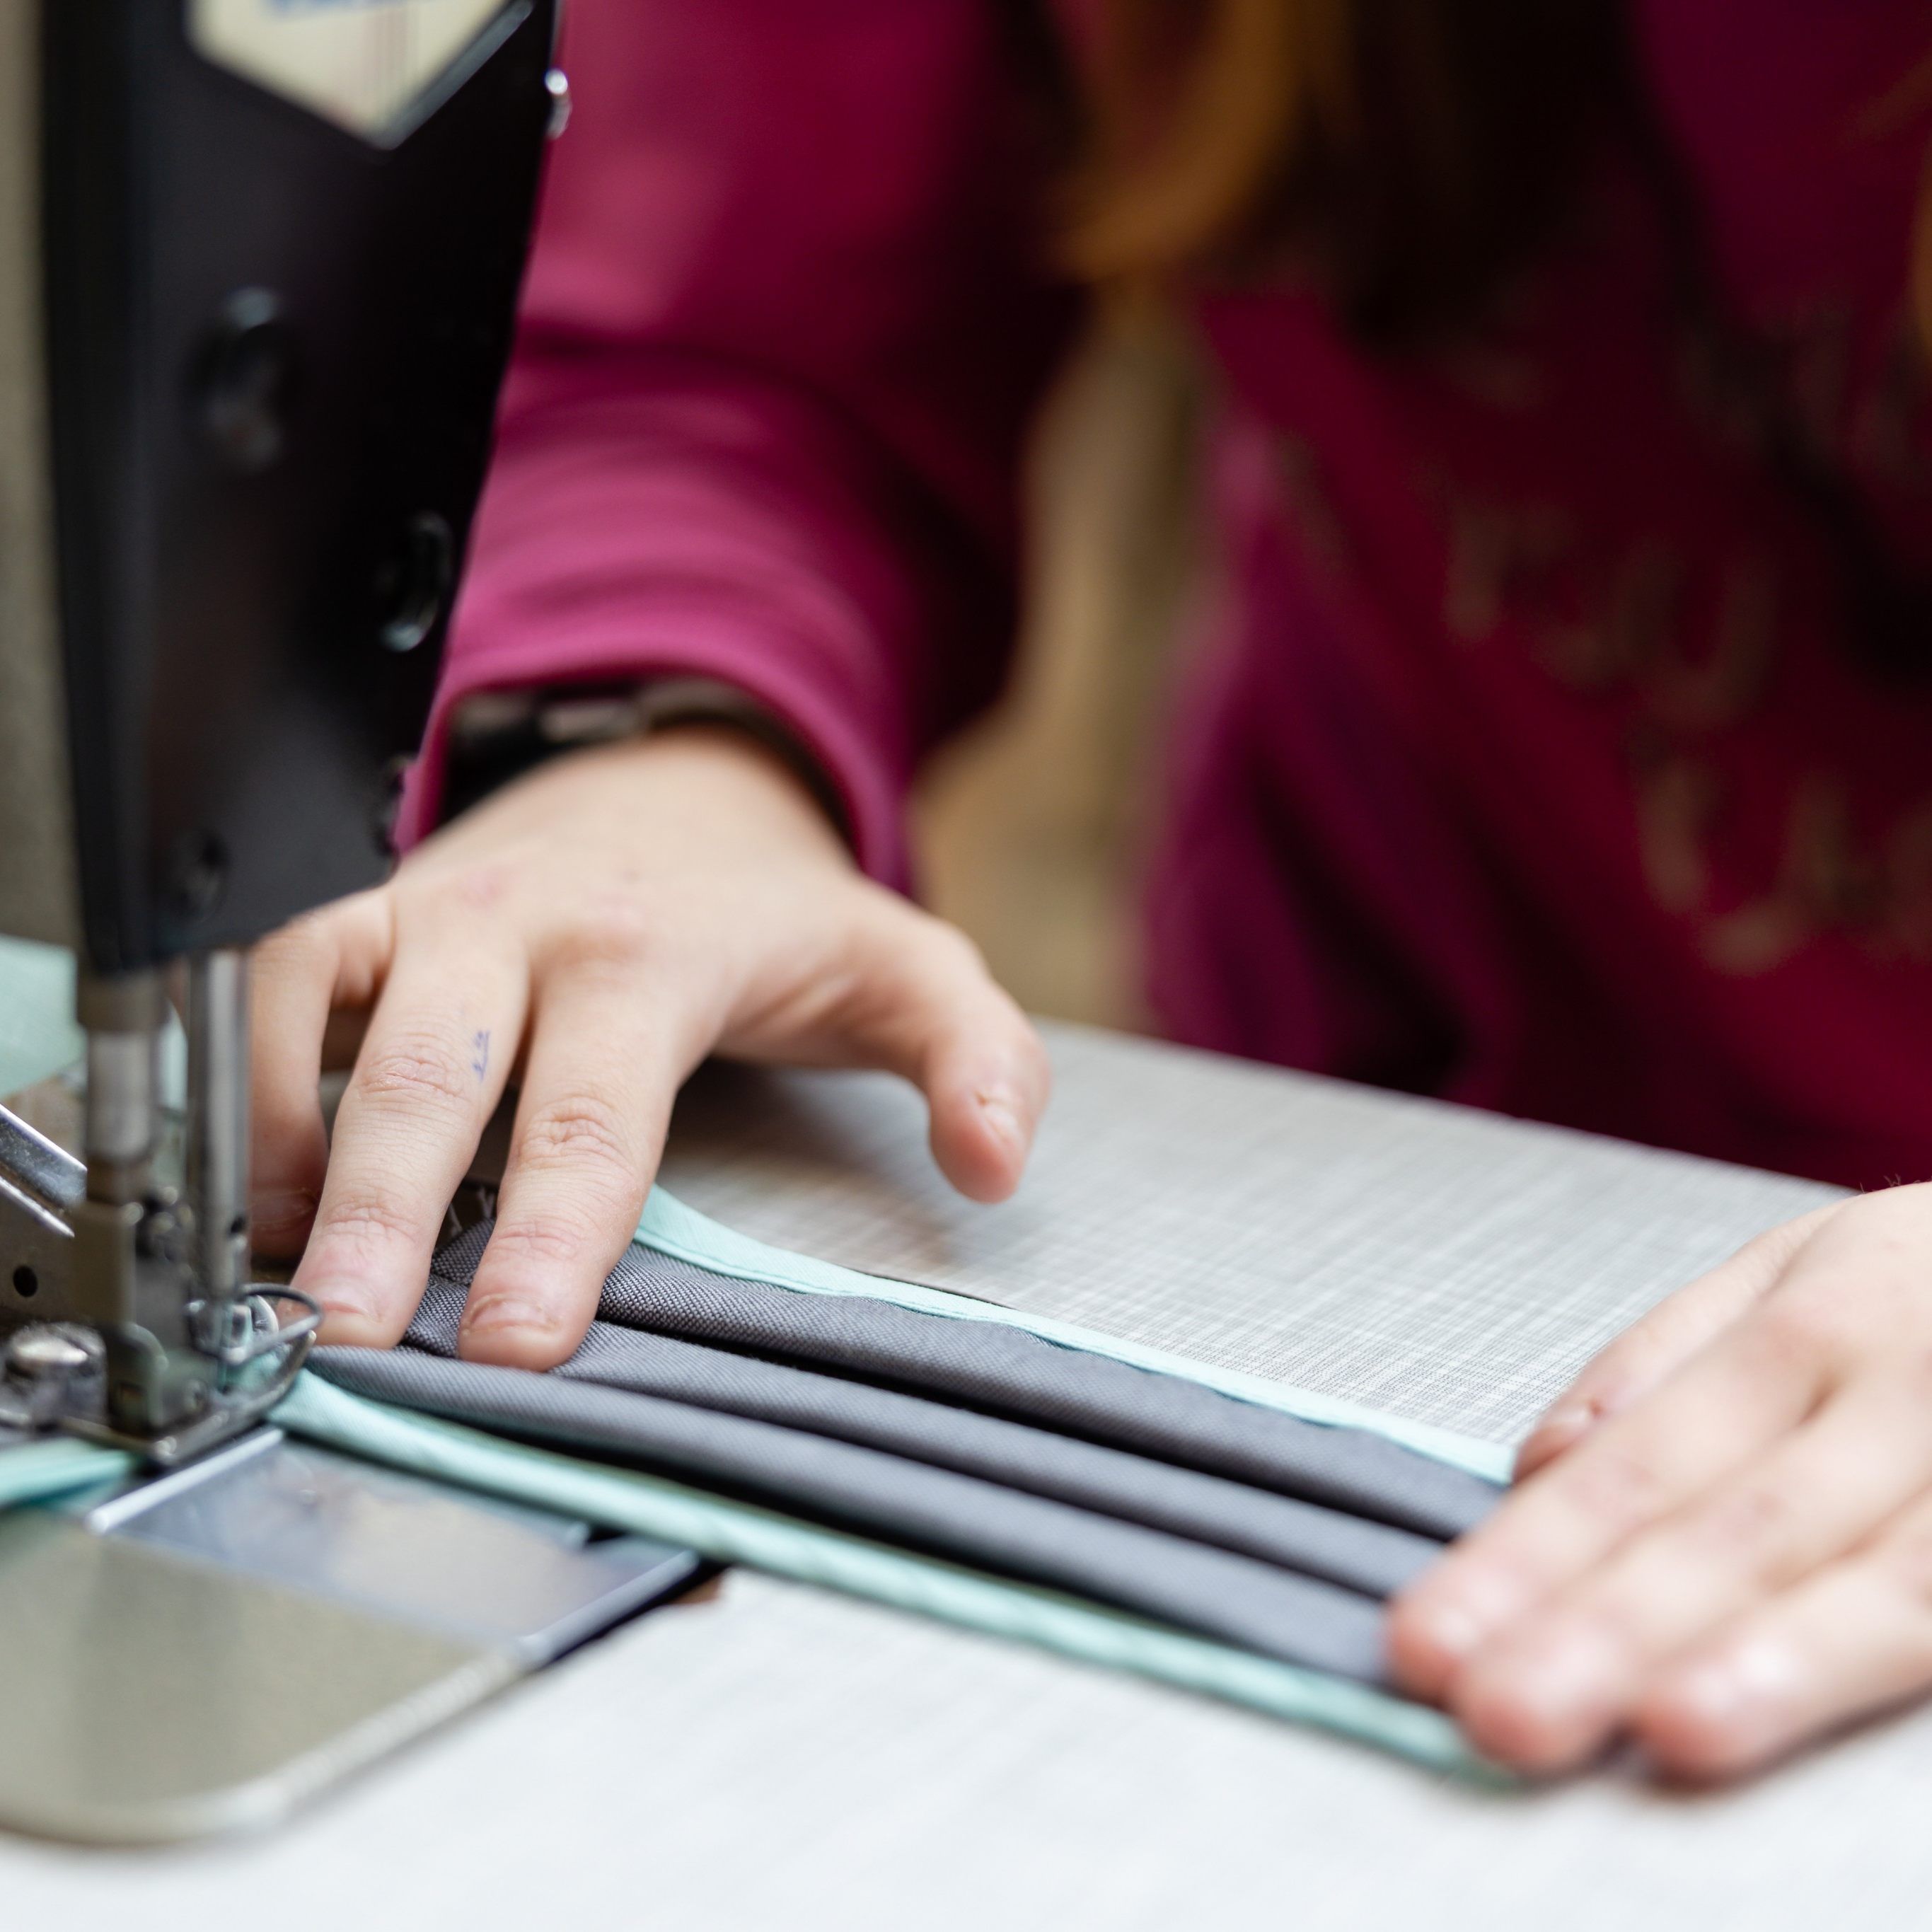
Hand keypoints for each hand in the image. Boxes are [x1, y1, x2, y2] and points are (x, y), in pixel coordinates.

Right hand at [250, 727, 1046, 1367]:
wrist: (671, 786)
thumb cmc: (774, 908)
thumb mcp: (902, 967)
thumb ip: (972, 1055)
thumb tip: (994, 1162)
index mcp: (656, 953)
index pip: (598, 1111)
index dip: (554, 1232)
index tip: (517, 1342)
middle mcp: (525, 926)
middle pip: (436, 1069)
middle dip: (383, 1207)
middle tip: (349, 1336)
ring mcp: (432, 909)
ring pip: (325, 1011)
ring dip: (289, 1143)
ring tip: (270, 1273)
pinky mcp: (366, 910)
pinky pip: (275, 978)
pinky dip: (247, 1076)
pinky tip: (260, 1183)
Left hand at [1388, 1184, 1931, 1779]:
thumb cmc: (1931, 1282)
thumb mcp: (1797, 1269)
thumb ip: (1662, 1366)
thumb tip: (1535, 1465)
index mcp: (1809, 1332)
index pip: (1636, 1465)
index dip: (1528, 1557)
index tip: (1427, 1642)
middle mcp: (1899, 1401)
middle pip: (1733, 1528)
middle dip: (1609, 1629)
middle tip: (1497, 1712)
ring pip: (1877, 1580)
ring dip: (1766, 1662)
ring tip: (1665, 1731)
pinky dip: (1876, 1660)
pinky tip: (1800, 1715)